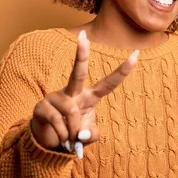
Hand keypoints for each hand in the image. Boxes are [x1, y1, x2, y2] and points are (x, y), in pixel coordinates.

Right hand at [31, 30, 138, 157]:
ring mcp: (55, 98)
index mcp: (89, 97)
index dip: (123, 72)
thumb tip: (80, 133)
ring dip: (73, 131)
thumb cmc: (73, 134)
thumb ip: (91, 135)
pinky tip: (61, 139)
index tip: (136, 54)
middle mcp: (73, 93)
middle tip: (83, 35)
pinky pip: (57, 122)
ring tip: (70, 140)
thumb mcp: (88, 136)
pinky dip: (62, 136)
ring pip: (71, 111)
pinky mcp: (42, 107)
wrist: (49, 142)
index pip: (108, 83)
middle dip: (81, 54)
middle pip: (78, 72)